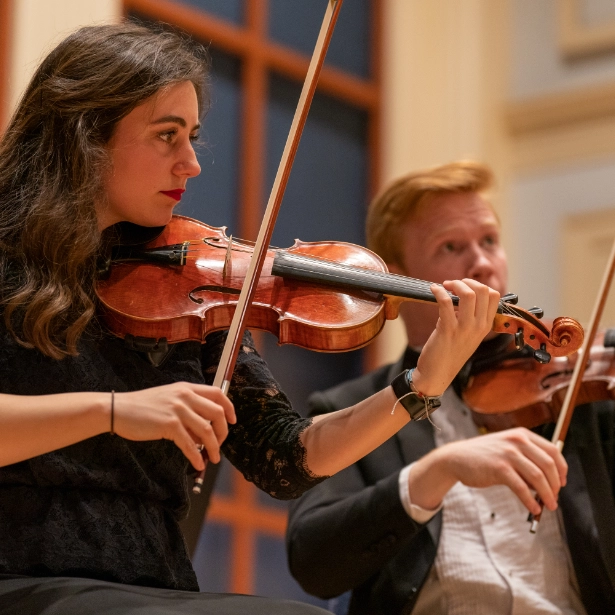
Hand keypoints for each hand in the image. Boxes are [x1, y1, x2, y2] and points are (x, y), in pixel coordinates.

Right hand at [112, 382, 235, 468]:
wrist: (118, 409)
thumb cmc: (142, 406)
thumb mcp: (169, 400)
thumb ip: (188, 410)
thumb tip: (204, 432)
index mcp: (187, 388)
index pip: (217, 393)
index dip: (229, 408)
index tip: (233, 421)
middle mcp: (185, 396)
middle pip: (217, 413)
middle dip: (223, 431)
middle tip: (220, 444)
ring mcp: (177, 409)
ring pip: (207, 430)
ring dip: (214, 447)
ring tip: (213, 458)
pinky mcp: (168, 424)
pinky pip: (190, 443)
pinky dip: (196, 456)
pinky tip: (198, 464)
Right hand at [408, 427, 567, 514]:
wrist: (456, 458)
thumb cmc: (483, 456)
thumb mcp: (507, 449)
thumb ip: (526, 460)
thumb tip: (548, 482)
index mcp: (521, 434)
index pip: (552, 450)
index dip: (562, 469)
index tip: (562, 482)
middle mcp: (517, 441)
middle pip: (548, 465)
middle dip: (556, 485)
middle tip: (555, 497)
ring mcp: (508, 453)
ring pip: (538, 477)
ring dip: (548, 495)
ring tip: (549, 506)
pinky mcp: (499, 468)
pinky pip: (522, 488)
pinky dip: (530, 500)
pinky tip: (533, 508)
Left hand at [412, 278, 499, 395]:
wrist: (437, 374)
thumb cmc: (450, 352)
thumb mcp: (468, 335)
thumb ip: (471, 317)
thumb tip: (463, 295)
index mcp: (486, 326)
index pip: (494, 296)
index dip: (478, 285)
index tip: (464, 287)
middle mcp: (479, 326)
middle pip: (484, 291)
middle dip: (466, 282)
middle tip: (452, 285)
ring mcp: (465, 328)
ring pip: (468, 294)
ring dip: (454, 284)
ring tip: (443, 286)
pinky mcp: (448, 330)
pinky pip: (446, 302)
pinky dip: (438, 291)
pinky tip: (433, 290)